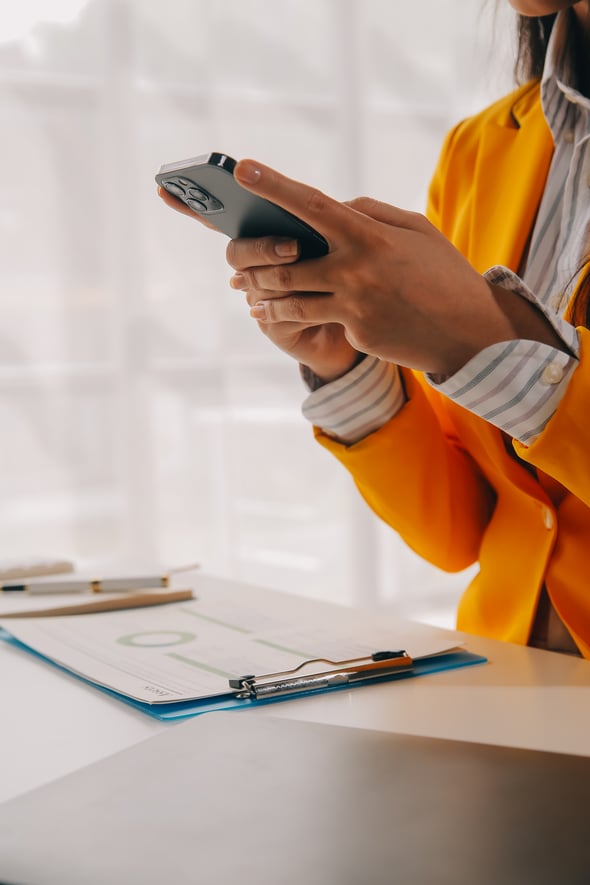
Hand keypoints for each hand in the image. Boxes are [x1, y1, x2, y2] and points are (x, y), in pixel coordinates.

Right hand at [158, 183, 359, 380]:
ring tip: (302, 260)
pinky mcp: (273, 326)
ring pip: (253, 282)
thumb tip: (326, 202)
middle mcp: (253, 267)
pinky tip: (315, 301)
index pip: (220, 220)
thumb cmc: (350, 269)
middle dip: (260, 247)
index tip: (165, 190)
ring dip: (277, 273)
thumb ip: (329, 217)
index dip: (190, 206)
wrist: (364, 318)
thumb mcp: (341, 236)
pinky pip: (273, 314)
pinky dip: (293, 304)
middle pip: (236, 252)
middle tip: (293, 246)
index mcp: (264, 235)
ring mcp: (258, 297)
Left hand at [229, 160, 566, 376]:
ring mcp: (354, 304)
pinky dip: (299, 317)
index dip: (274, 185)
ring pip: (290, 300)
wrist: (471, 332)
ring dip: (266, 297)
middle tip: (236, 264)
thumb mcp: (416, 229)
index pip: (312, 204)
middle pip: (285, 264)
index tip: (242, 168)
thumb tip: (334, 205)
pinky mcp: (357, 332)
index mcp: (370, 235)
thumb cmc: (444, 274)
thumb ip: (371, 212)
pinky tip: (282, 316)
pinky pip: (318, 321)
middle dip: (255, 264)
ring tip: (252, 295)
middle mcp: (356, 269)